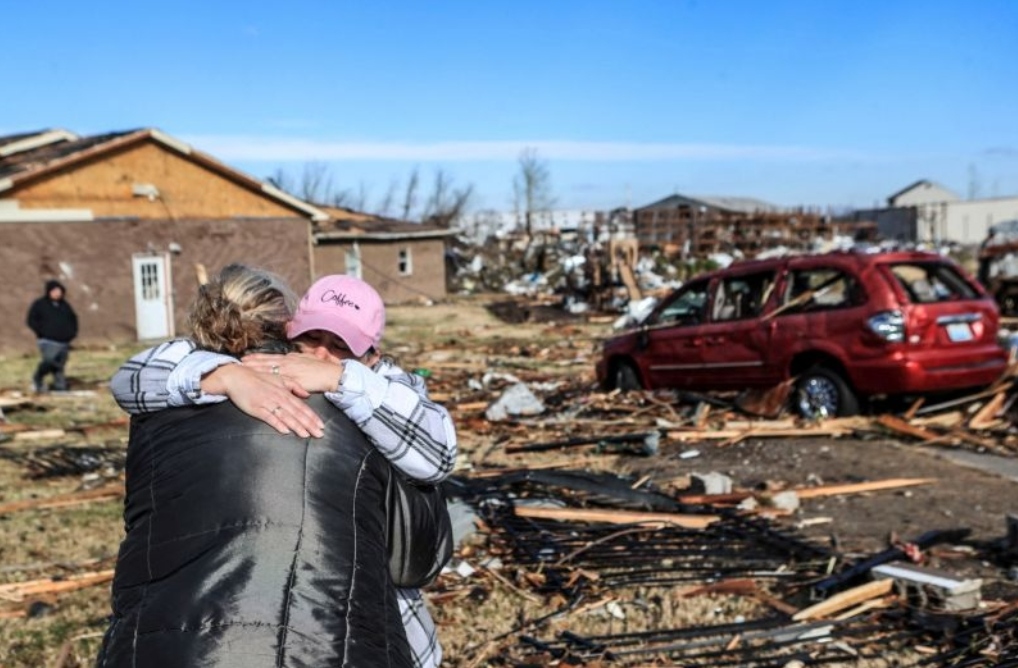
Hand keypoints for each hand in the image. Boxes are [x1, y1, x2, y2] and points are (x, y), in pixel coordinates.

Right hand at [201, 364, 324, 438]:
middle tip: (320, 434)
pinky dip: (278, 424)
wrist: (237, 376)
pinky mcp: (256, 408)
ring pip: (286, 416)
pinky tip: (285, 431)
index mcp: (285, 392)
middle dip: (309, 424)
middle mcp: (279, 398)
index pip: (302, 407)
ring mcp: (267, 403)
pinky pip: (269, 417)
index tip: (322, 425)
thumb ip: (294, 386)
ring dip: (297, 426)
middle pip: (297, 413)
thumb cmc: (259, 378)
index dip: (313, 417)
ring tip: (306, 435)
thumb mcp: (279, 378)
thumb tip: (307, 395)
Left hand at [242, 352, 342, 393]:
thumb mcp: (308, 360)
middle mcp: (288, 362)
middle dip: (252, 363)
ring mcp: (291, 371)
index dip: (257, 357)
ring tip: (244, 370)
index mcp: (291, 358)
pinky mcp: (294, 380)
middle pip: (266, 362)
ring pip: (269, 369)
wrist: (332, 374)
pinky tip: (259, 381)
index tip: (245, 357)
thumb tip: (290, 357)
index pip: (270, 357)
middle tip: (238, 363)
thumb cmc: (322, 368)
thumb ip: (298, 359)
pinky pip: (278, 380)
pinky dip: (267, 380)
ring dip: (256, 369)